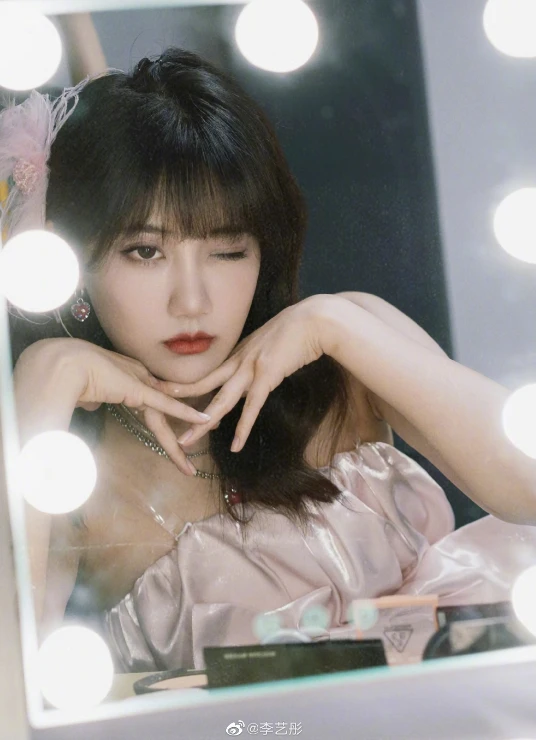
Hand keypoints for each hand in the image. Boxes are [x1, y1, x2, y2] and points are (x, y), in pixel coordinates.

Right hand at [20, 338, 209, 476]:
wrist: (63, 366)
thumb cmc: (68, 379)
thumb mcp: (86, 393)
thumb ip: (94, 399)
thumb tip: (92, 405)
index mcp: (127, 382)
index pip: (151, 406)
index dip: (163, 422)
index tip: (174, 438)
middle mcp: (138, 380)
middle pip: (162, 415)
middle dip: (177, 439)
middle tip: (189, 461)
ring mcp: (140, 383)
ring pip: (165, 419)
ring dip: (176, 447)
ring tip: (188, 469)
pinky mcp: (140, 389)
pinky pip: (166, 405)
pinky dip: (185, 413)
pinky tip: (203, 421)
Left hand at [157, 296, 328, 451]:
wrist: (313, 321)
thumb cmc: (296, 331)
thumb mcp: (269, 345)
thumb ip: (258, 359)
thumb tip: (254, 372)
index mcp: (239, 354)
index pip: (208, 374)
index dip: (186, 384)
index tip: (166, 391)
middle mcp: (239, 361)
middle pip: (204, 386)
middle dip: (179, 401)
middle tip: (156, 412)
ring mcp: (251, 369)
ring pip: (221, 400)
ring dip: (203, 423)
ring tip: (186, 440)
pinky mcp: (267, 376)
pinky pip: (252, 407)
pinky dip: (243, 428)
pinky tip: (236, 446)